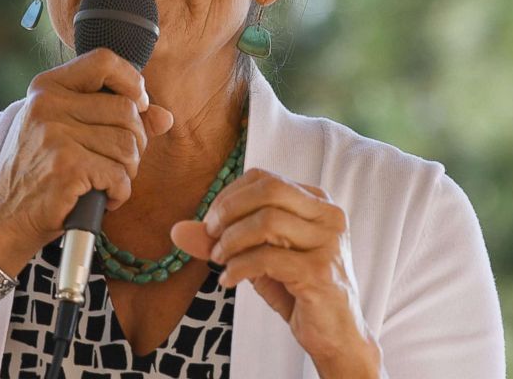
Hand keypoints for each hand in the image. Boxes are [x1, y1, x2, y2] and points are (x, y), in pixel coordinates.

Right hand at [0, 48, 173, 261]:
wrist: (5, 217)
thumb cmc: (39, 172)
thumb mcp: (67, 132)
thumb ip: (115, 118)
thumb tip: (165, 117)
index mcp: (47, 87)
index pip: (103, 60)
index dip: (132, 81)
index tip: (138, 105)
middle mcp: (48, 105)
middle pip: (127, 110)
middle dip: (136, 141)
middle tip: (118, 162)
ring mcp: (55, 136)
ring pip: (128, 146)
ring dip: (127, 171)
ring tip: (106, 181)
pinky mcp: (66, 168)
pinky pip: (120, 176)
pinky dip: (119, 194)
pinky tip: (101, 198)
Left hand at [170, 169, 381, 377]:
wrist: (335, 334)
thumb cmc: (296, 289)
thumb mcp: (256, 256)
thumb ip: (221, 239)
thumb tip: (176, 230)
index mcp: (317, 202)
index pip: (264, 178)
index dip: (229, 195)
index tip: (211, 221)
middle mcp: (328, 216)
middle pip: (269, 189)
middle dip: (229, 209)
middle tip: (211, 235)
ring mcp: (328, 243)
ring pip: (268, 220)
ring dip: (232, 240)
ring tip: (219, 260)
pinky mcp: (321, 272)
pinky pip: (268, 258)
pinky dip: (239, 267)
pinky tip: (229, 280)